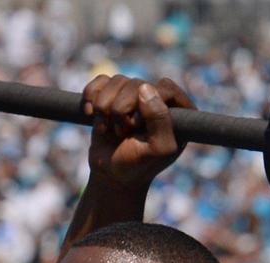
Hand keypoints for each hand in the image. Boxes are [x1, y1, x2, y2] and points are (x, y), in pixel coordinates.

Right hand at [82, 75, 194, 189]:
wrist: (111, 174)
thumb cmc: (138, 165)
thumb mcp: (158, 149)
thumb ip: (160, 120)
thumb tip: (145, 87)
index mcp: (178, 111)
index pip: (165, 88)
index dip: (148, 105)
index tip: (139, 126)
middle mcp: (157, 98)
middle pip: (137, 84)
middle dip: (122, 110)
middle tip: (122, 133)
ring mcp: (134, 95)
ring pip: (117, 81)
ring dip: (105, 109)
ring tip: (109, 129)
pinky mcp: (112, 94)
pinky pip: (100, 81)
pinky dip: (90, 98)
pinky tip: (91, 115)